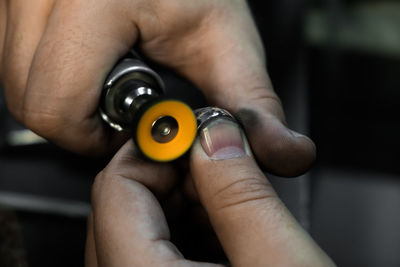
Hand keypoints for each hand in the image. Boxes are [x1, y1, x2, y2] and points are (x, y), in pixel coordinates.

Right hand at [0, 0, 314, 175]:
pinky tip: (87, 63)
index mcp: (94, 1)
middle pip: (29, 102)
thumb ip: (252, 104)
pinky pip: (14, 59)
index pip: (56, 107)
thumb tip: (287, 155)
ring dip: (62, 98)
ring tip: (106, 81)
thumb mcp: (226, 42)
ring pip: (15, 82)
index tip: (132, 125)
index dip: (95, 136)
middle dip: (77, 122)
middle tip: (121, 106)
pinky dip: (49, 75)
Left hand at [86, 119, 333, 265]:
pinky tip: (227, 228)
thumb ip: (241, 193)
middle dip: (175, 174)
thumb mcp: (280, 265)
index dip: (155, 150)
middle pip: (123, 206)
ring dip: (186, 200)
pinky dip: (191, 228)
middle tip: (220, 161)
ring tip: (231, 198)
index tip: (192, 133)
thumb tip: (215, 137)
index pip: (115, 188)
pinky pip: (158, 251)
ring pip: (142, 227)